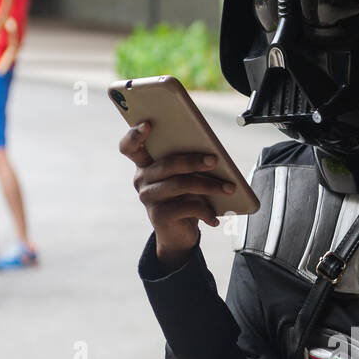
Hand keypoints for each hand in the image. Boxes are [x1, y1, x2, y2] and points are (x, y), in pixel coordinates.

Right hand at [119, 121, 234, 267]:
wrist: (178, 234)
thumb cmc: (183, 198)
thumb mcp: (185, 178)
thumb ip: (188, 164)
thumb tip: (212, 156)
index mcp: (145, 164)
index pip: (129, 147)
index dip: (134, 135)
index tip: (147, 124)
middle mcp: (142, 179)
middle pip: (167, 164)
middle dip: (193, 161)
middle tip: (214, 160)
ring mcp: (148, 198)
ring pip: (179, 185)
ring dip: (208, 185)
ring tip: (229, 188)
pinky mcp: (158, 216)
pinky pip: (185, 208)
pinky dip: (205, 210)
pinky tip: (215, 216)